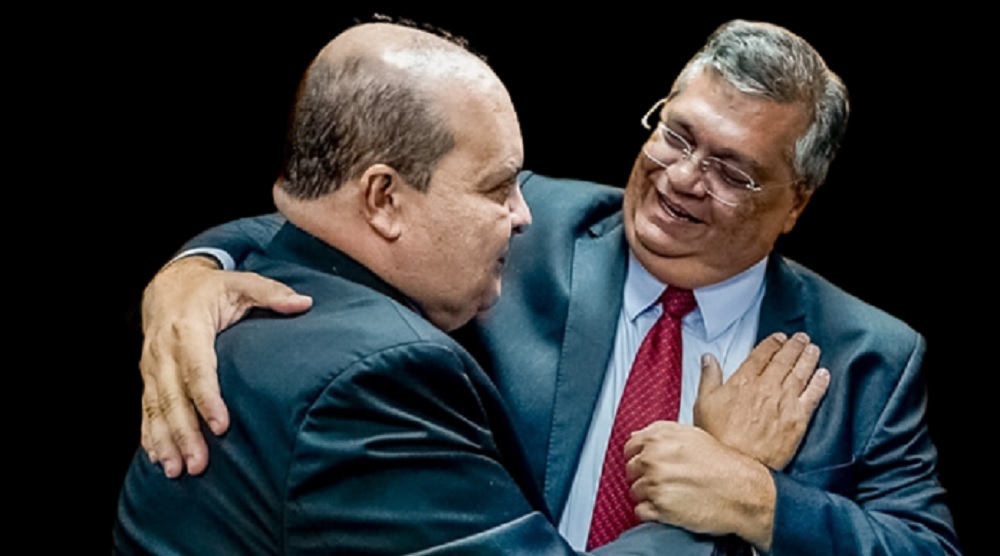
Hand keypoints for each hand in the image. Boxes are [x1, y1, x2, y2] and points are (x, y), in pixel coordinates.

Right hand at [139, 255, 311, 476]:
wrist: (168, 283)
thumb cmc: (210, 288)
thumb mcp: (242, 283)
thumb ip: (272, 293)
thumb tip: (304, 303)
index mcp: (188, 327)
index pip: (197, 368)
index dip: (207, 399)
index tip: (221, 426)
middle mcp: (165, 349)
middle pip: (172, 396)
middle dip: (184, 432)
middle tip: (198, 463)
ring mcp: (152, 365)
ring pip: (155, 407)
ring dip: (165, 440)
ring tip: (175, 469)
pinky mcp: (148, 376)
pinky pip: (145, 408)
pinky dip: (150, 434)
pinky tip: (158, 457)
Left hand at [625, 421, 776, 549]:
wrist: (743, 492)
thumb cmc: (724, 465)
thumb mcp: (693, 436)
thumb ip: (661, 433)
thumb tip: (638, 438)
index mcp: (658, 439)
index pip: (629, 448)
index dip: (637, 457)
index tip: (644, 464)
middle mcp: (653, 460)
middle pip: (630, 471)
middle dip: (643, 477)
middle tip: (663, 481)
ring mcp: (655, 484)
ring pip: (634, 492)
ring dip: (648, 495)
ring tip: (672, 494)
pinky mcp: (660, 508)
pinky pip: (641, 511)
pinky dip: (651, 512)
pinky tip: (669, 506)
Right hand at [694, 332, 828, 469]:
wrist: (737, 464)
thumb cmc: (718, 438)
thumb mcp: (703, 404)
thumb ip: (708, 378)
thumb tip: (708, 359)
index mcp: (743, 381)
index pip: (761, 355)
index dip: (772, 343)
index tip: (779, 338)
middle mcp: (766, 387)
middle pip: (784, 360)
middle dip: (793, 346)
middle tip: (801, 338)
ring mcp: (784, 402)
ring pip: (800, 373)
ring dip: (808, 358)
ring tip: (813, 349)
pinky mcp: (798, 419)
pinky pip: (813, 395)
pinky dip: (819, 382)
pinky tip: (824, 374)